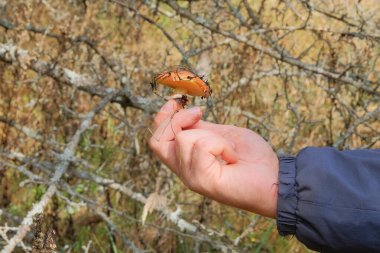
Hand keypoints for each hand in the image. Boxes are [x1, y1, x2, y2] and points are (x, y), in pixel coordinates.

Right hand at [149, 100, 278, 217]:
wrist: (273, 178)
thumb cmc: (252, 158)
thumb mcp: (222, 135)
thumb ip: (202, 129)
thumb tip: (186, 114)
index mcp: (187, 158)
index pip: (156, 139)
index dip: (161, 117)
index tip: (177, 101)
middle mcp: (184, 169)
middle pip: (156, 141)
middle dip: (177, 119)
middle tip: (200, 114)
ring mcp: (190, 176)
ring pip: (183, 138)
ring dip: (212, 135)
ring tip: (229, 148)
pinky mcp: (201, 180)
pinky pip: (202, 147)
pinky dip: (221, 144)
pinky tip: (232, 156)